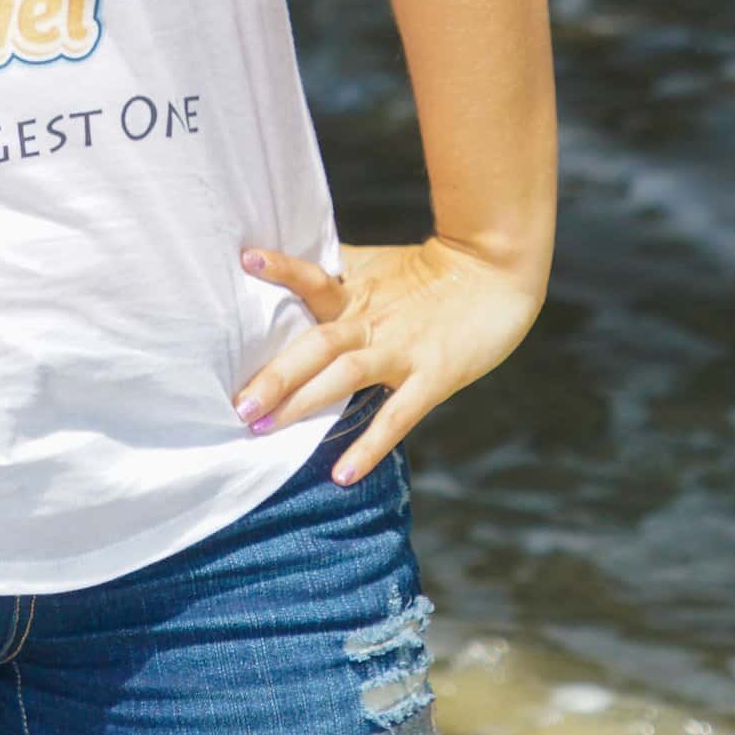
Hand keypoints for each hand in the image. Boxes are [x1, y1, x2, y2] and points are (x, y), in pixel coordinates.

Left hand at [231, 233, 545, 483]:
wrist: (496, 268)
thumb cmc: (435, 271)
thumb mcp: (381, 267)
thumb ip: (342, 276)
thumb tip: (296, 274)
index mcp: (358, 289)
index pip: (313, 275)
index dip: (282, 267)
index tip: (245, 260)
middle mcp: (372, 318)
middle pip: (316, 342)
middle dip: (276, 374)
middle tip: (238, 404)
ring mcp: (402, 348)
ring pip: (344, 374)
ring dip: (304, 402)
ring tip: (266, 430)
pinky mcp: (433, 375)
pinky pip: (396, 416)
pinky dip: (368, 445)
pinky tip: (342, 474)